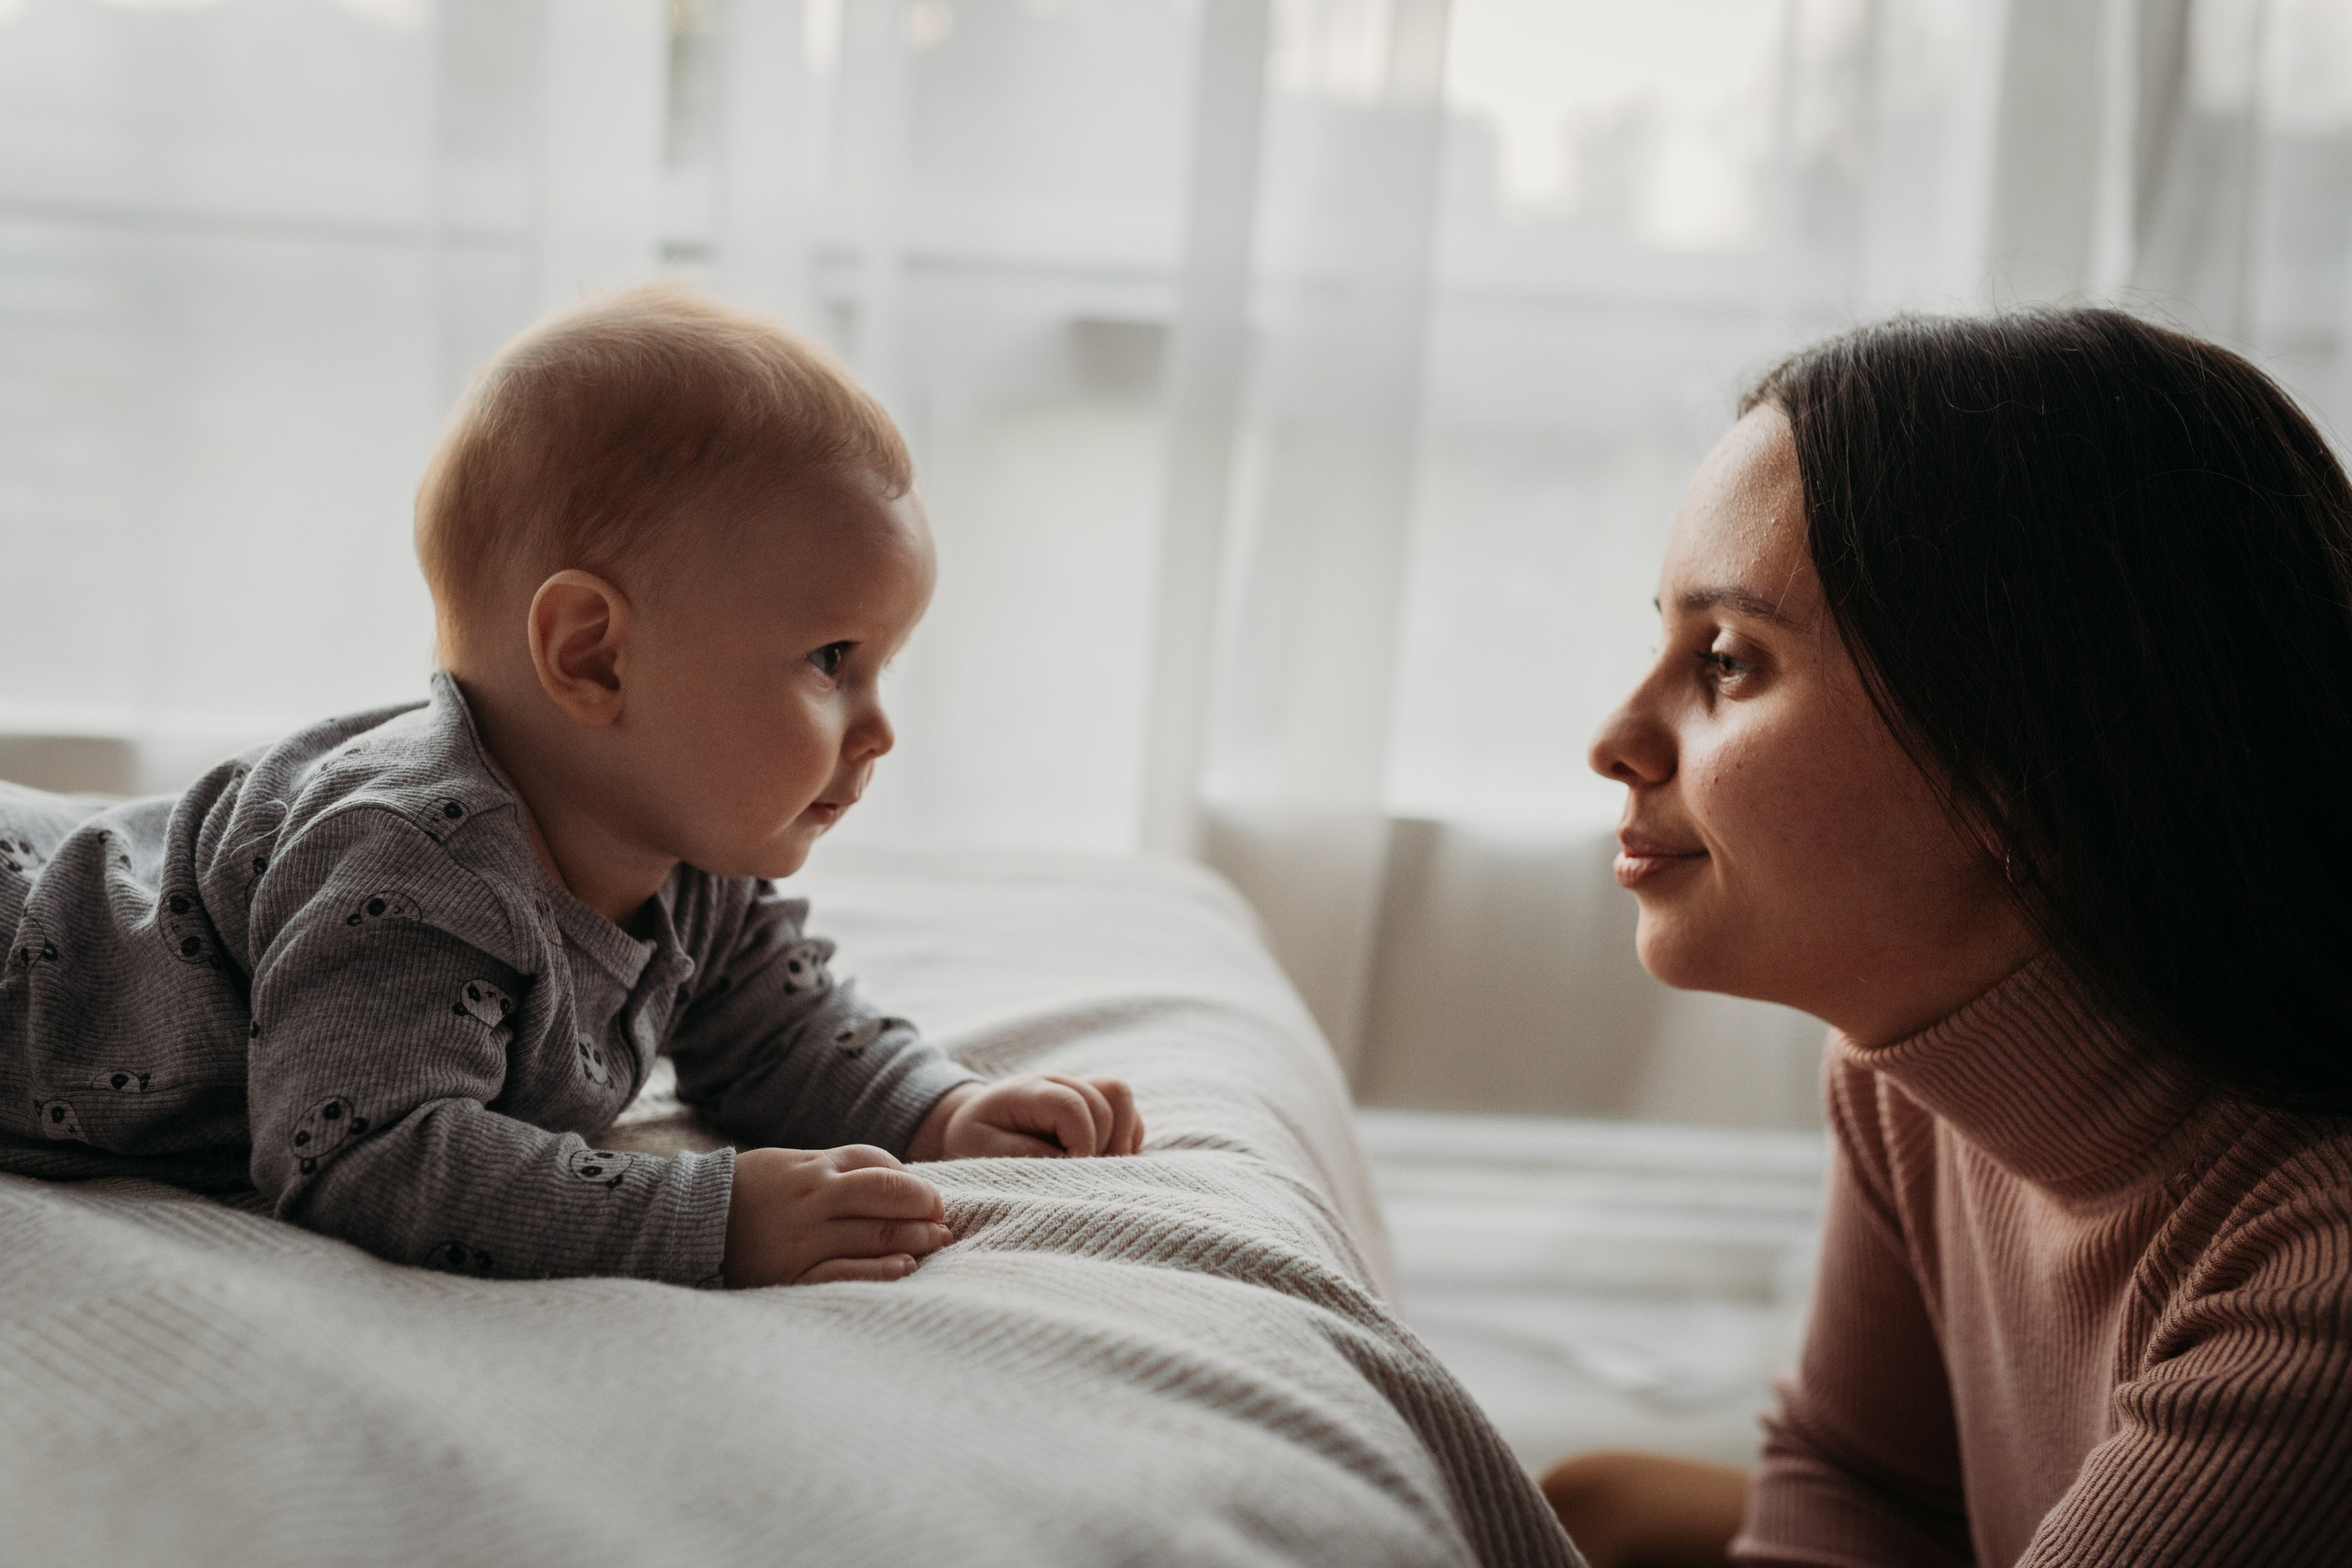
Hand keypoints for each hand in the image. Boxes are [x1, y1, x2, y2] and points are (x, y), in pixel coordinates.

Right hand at [722, 1144, 953, 1287]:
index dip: (914, 1184)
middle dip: (924, 1209)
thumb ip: (840, 1169)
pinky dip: (879, 1270)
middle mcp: (812, 1199)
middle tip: (946, 1222)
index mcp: (813, 1168)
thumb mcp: (794, 1164)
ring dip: (915, 1239)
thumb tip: (901, 1181)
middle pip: (885, 1198)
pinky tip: (905, 1268)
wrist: (691, 1221)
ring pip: (873, 1235)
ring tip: (939, 1242)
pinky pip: (844, 1272)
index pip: (878, 1167)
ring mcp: (802, 1238)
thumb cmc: (753, 1191)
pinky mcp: (790, 1274)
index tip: (932, 1199)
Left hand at [907, 1074, 1144, 1161]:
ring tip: (1099, 1168)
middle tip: (1081, 1177)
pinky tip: (1103, 1162)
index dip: (1081, 1143)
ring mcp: (1080, 1088)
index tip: (1071, 1173)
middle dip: (1102, 1145)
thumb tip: (1072, 1163)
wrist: (974, 1122)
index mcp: (1030, 1090)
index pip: (1072, 1105)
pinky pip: (1127, 1113)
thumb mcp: (984, 1149)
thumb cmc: (976, 1139)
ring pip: (1122, 1097)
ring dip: (1120, 1138)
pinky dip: (1125, 1139)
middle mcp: (1060, 1082)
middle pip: (1106, 1101)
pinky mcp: (1095, 1104)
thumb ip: (1025, 1154)